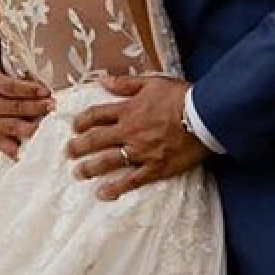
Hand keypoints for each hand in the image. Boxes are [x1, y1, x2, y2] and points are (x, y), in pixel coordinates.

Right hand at [0, 28, 51, 157]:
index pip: (10, 88)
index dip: (28, 90)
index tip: (46, 91)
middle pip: (16, 108)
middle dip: (36, 108)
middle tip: (55, 105)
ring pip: (15, 127)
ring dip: (33, 128)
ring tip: (50, 127)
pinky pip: (6, 147)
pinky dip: (19, 150)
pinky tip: (33, 151)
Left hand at [67, 75, 207, 200]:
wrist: (206, 116)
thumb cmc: (182, 97)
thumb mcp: (153, 82)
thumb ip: (126, 83)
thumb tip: (103, 81)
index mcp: (128, 110)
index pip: (97, 115)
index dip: (82, 121)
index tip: (74, 128)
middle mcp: (129, 131)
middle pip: (96, 140)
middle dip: (78, 147)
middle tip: (67, 153)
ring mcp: (141, 151)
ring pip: (108, 161)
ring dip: (89, 168)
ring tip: (78, 174)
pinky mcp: (155, 167)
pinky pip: (131, 180)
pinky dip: (115, 188)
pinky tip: (102, 193)